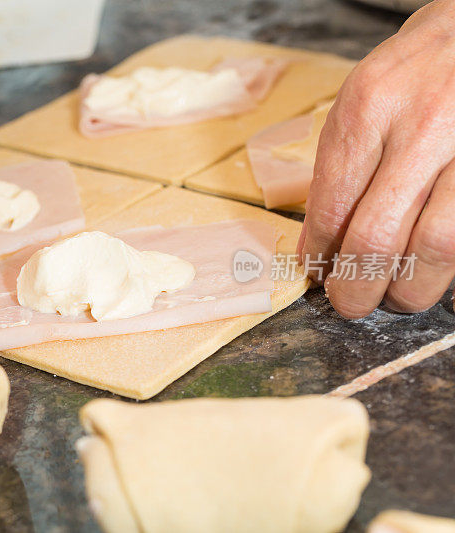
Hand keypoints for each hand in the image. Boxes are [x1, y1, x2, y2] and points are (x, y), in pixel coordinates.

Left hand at [299, 0, 454, 317]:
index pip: (333, 206)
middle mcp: (423, 125)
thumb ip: (335, 174)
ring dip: (411, 288)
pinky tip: (434, 271)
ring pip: (438, 246)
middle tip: (348, 304)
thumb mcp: (360, 104)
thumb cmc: (411, 74)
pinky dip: (450, 265)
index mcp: (369, 107)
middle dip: (356, 286)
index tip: (317, 273)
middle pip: (378, 235)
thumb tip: (314, 249)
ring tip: (395, 297)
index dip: (321, 255)